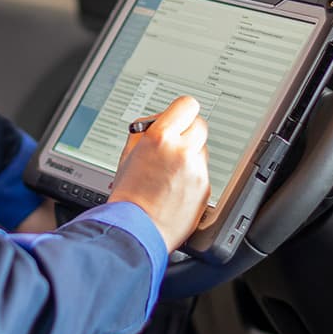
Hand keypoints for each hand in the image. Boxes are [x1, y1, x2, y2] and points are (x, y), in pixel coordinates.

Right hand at [108, 95, 209, 251]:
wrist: (137, 228)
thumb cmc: (128, 195)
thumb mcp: (127, 154)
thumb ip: (145, 132)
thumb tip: (157, 121)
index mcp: (160, 138)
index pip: (187, 105)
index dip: (182, 111)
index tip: (179, 117)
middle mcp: (182, 151)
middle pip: (200, 124)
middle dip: (188, 131)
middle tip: (176, 143)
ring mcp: (196, 170)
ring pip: (201, 149)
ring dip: (190, 154)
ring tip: (170, 172)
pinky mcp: (205, 187)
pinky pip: (202, 171)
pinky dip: (192, 176)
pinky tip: (175, 187)